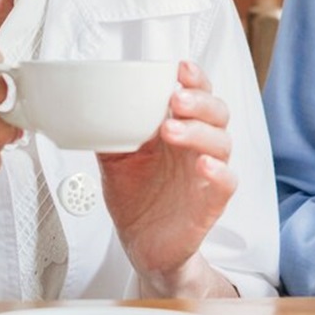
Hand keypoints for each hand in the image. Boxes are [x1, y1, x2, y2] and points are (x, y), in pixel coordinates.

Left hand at [98, 61, 236, 295]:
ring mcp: (207, 173)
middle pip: (217, 112)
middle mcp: (197, 147)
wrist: (143, 247)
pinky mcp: (212, 202)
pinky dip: (219, 170)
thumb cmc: (137, 200)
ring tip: (172, 130)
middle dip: (198, 101)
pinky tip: (202, 165)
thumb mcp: (115, 161)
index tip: (180, 68)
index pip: (197, 95)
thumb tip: (87, 108)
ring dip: (199, 131)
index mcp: (179, 130)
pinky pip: (227, 181)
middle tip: (174, 100)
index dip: (195, 79)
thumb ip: (110, 133)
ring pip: (222, 141)